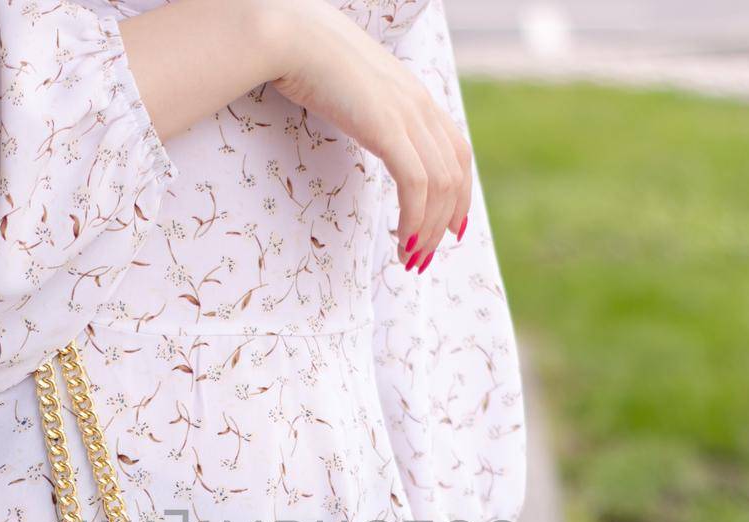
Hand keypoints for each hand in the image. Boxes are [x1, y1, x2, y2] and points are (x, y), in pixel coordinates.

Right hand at [267, 0, 472, 270]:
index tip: (450, 228)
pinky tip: (401, 241)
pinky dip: (414, 218)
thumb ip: (361, 103)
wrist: (288, 35)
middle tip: (421, 258)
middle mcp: (419, 104)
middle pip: (454, 174)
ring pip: (439, 186)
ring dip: (426, 230)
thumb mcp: (344, 83)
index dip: (460, 193)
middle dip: (443, 224)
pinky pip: (415, 184)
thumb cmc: (302, 55)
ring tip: (408, 260)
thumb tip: (353, 118)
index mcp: (413, 94)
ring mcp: (406, 114)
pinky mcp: (386, 128)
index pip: (457, 150)